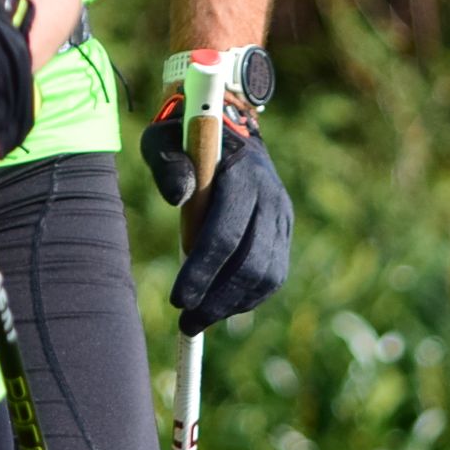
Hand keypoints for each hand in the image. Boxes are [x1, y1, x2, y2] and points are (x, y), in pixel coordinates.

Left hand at [140, 90, 291, 333]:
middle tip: (186, 322)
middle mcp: (271, 197)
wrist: (228, 126)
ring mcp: (283, 215)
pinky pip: (274, 275)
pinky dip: (248, 298)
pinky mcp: (285, 230)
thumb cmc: (185, 136)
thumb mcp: (164, 138)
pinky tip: (221, 307)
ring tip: (199, 320)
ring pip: (267, 275)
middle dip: (217, 299)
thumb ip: (168, 164)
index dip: (202, 271)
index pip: (226, 234)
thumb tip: (176, 197)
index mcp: (243, 175)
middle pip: (251, 263)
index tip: (177, 300)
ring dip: (233, 304)